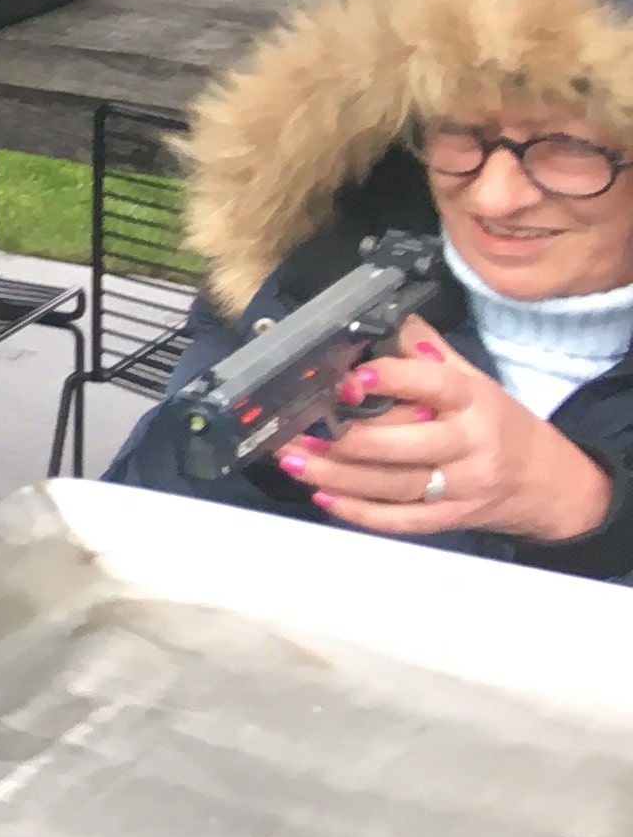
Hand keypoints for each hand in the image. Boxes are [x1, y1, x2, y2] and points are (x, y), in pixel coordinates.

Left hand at [271, 318, 620, 543]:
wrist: (545, 481)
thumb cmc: (497, 422)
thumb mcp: (472, 379)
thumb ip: (426, 351)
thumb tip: (383, 317)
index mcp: (474, 401)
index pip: (435, 385)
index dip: (392, 380)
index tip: (350, 378)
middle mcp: (470, 444)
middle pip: (406, 446)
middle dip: (347, 439)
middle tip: (297, 429)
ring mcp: (461, 486)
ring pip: (394, 485)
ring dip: (337, 475)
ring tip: (292, 459)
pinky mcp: (451, 518)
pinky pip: (401, 520)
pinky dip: (359, 512)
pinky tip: (323, 495)